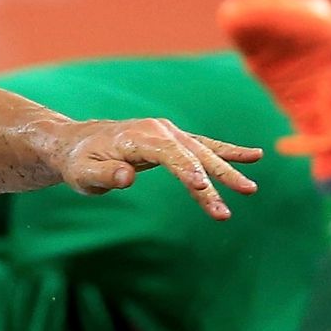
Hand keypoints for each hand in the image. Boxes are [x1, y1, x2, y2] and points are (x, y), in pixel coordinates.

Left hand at [61, 118, 261, 219]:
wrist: (77, 142)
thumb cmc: (80, 161)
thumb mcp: (83, 174)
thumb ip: (105, 175)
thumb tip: (127, 178)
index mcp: (139, 136)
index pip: (169, 153)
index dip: (187, 169)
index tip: (203, 187)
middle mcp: (159, 130)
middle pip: (193, 155)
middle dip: (216, 178)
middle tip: (236, 200)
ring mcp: (169, 133)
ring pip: (204, 152)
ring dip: (228, 171)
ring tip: (251, 188)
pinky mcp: (174, 140)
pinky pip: (204, 147)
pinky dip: (228, 152)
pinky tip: (254, 156)